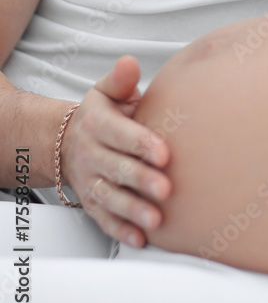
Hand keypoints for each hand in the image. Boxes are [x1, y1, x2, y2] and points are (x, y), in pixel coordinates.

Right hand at [60, 56, 170, 246]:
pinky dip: (121, 230)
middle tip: (166, 188)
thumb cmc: (101, 115)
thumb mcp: (106, 92)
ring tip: (156, 219)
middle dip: (141, 180)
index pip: (120, 134)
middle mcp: (91, 155)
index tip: (164, 152)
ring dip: (133, 210)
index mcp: (98, 125)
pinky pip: (104, 219)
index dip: (141, 144)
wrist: (67, 142)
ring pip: (110, 198)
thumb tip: (129, 64)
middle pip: (117, 169)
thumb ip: (121, 80)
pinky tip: (140, 238)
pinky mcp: (92, 203)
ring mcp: (90, 181)